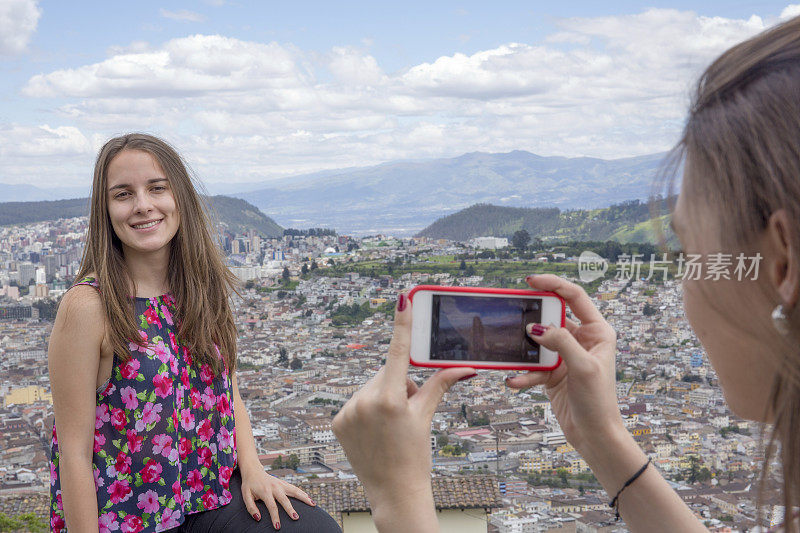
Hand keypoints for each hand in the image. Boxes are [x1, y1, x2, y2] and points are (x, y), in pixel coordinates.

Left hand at [239, 463, 314, 528]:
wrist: (253, 470)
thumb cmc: (249, 485)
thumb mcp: (245, 495)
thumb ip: (251, 507)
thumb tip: (258, 518)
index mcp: (265, 491)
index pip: (272, 506)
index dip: (275, 517)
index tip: (278, 527)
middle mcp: (275, 487)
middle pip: (285, 499)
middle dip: (290, 509)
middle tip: (296, 518)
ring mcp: (281, 484)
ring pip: (294, 490)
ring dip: (304, 497)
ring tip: (313, 504)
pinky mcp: (284, 483)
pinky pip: (295, 488)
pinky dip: (303, 493)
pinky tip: (309, 498)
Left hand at [332, 292, 474, 530]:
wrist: (393, 491)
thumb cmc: (415, 454)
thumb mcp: (427, 416)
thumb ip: (440, 384)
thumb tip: (467, 367)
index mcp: (390, 399)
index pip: (398, 351)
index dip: (402, 323)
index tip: (402, 298)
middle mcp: (365, 401)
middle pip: (386, 372)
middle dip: (399, 383)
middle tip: (406, 411)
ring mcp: (348, 411)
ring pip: (371, 386)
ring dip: (382, 396)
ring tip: (389, 425)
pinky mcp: (337, 421)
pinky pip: (356, 401)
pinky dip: (366, 409)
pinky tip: (373, 430)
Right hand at [505, 274, 625, 459]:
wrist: (594, 435)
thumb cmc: (599, 401)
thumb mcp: (583, 367)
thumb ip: (560, 342)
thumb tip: (536, 327)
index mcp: (597, 331)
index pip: (574, 297)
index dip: (553, 284)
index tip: (530, 281)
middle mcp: (582, 340)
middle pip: (552, 317)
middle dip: (532, 318)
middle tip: (513, 314)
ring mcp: (566, 355)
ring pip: (538, 343)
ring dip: (524, 350)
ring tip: (511, 353)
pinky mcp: (553, 372)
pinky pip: (533, 365)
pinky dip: (523, 373)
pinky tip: (514, 380)